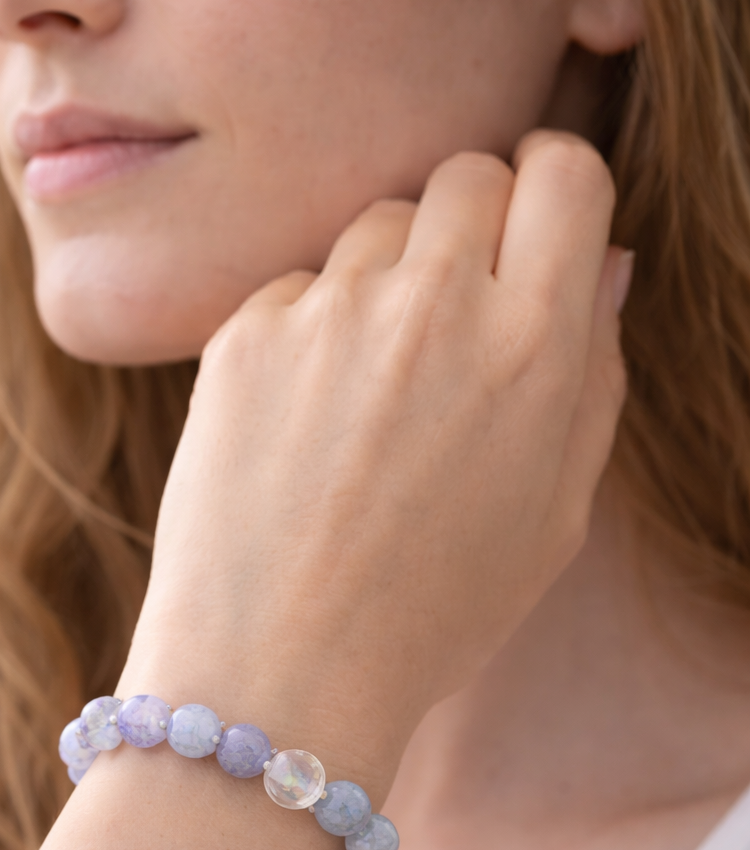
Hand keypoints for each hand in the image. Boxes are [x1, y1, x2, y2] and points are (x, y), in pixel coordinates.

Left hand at [123, 131, 627, 795]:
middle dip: (471, 225)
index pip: (565, 173)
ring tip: (369, 396)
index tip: (533, 224)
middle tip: (452, 316)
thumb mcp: (553, 518)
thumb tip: (604, 266)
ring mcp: (331, 313)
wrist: (278, 676)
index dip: (554, 190)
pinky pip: (296, 287)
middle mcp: (434, 306)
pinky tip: (302, 426)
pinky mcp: (245, 334)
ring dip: (386, 280)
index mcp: (534, 347)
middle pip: (468, 176)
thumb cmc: (429, 615)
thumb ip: (592, 378)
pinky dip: (307, 332)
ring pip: (376, 226)